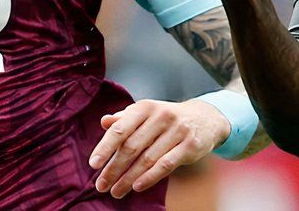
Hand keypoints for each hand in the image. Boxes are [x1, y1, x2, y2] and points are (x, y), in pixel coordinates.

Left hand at [87, 98, 229, 197]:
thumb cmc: (167, 118)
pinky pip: (165, 165)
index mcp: (145, 107)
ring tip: (116, 191)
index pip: (120, 129)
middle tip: (101, 185)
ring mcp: (177, 131)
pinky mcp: (189, 146)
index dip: (105, 147)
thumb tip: (104, 122)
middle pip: (131, 147)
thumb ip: (125, 118)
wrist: (206, 118)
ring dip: (128, 178)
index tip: (93, 164)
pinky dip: (150, 177)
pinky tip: (137, 187)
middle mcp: (160, 116)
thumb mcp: (147, 113)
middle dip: (114, 168)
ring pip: (147, 159)